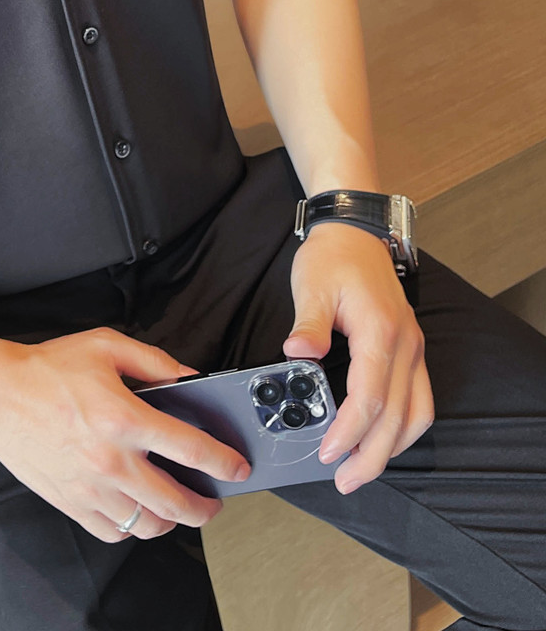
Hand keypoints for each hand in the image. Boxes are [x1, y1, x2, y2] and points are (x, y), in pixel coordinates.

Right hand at [0, 326, 251, 542]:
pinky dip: (132, 528)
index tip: (236, 468)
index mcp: (124, 418)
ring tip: (176, 507)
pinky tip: (136, 510)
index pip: (192, 450)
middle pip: (178, 502)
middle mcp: (111, 460)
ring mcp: (91, 488)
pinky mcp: (71, 503)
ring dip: (171, 520)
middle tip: (212, 500)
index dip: (224, 463)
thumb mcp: (105, 346)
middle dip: (206, 506)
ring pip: (148, 525)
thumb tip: (189, 378)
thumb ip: (154, 361)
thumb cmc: (45, 368)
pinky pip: (113, 533)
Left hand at [283, 221, 433, 493]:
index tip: (327, 454)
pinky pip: (418, 400)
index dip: (349, 431)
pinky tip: (381, 441)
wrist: (354, 233)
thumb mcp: (312, 284)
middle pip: (398, 417)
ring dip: (392, 448)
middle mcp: (405, 345)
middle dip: (372, 455)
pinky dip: (403, 428)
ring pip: (416, 414)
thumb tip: (297, 353)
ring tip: (361, 470)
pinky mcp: (409, 350)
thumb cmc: (332, 258)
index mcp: (380, 331)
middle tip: (344, 481)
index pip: (370, 396)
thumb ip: (308, 323)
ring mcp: (413, 349)